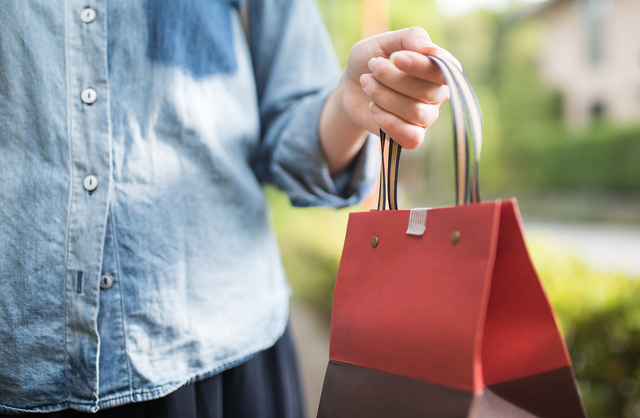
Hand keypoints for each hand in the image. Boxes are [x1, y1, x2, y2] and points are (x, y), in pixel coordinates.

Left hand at [346, 27, 456, 148]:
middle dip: (391, 78)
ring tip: (367, 84)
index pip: (441, 70)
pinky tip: (374, 109)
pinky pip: (412, 137)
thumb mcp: (385, 40)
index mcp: (439, 67)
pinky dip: (389, 123)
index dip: (418, 66)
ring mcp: (427, 116)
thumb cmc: (372, 59)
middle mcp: (439, 93)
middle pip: (425, 92)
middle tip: (372, 67)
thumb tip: (432, 49)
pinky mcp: (413, 135)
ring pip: (416, 113)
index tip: (394, 57)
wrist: (352, 85)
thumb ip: (412, 38)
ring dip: (384, 96)